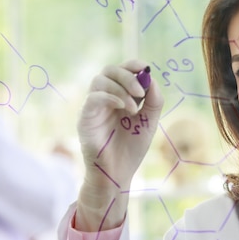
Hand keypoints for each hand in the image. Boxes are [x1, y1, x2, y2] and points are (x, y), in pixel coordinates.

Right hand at [76, 60, 162, 230]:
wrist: (118, 174)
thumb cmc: (131, 149)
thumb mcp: (149, 122)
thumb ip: (153, 100)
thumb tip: (151, 78)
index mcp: (118, 96)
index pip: (121, 70)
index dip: (132, 64)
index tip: (145, 68)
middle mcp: (103, 99)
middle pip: (108, 70)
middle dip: (126, 76)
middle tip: (141, 92)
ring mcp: (92, 108)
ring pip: (99, 80)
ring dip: (120, 88)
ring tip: (133, 108)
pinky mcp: (85, 119)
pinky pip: (93, 98)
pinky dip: (110, 97)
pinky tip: (123, 108)